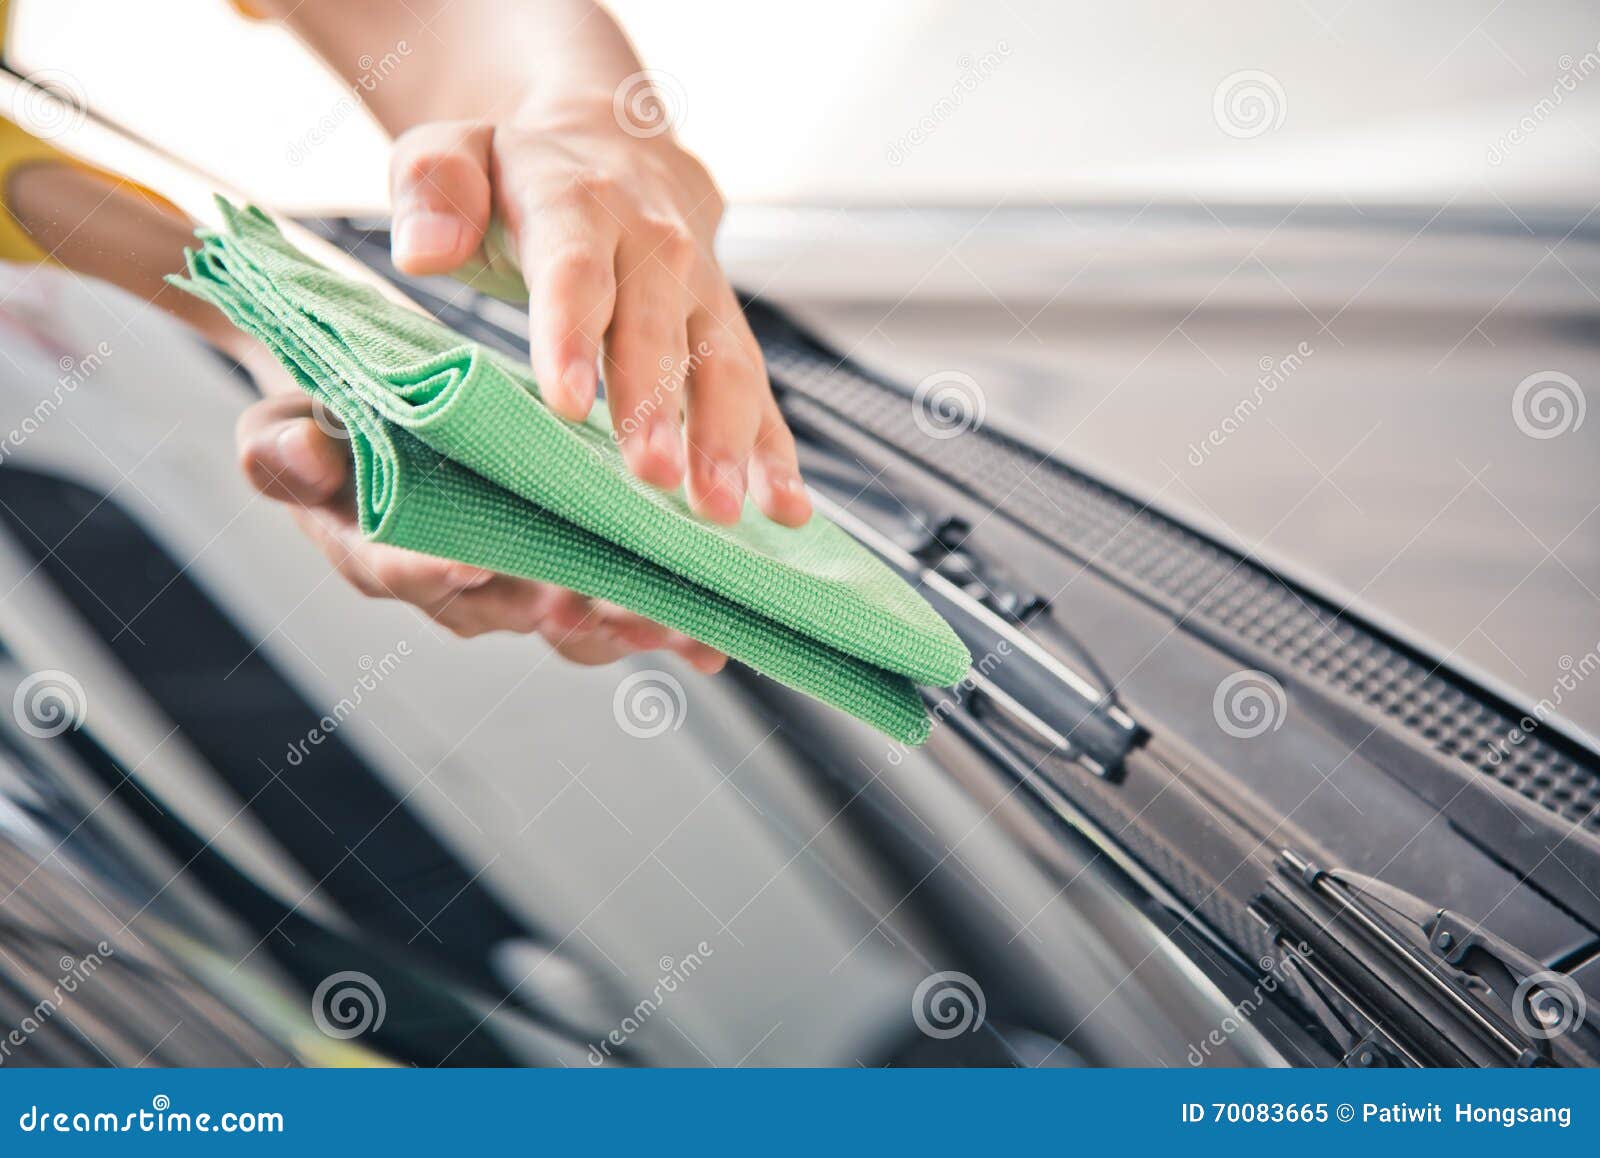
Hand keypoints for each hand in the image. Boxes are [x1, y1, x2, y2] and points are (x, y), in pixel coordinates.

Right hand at [235, 391, 726, 670]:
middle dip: (557, 612)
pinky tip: (709, 638)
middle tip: (598, 608)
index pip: (396, 566)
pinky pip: (608, 610)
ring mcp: (511, 586)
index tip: (461, 560)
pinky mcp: (561, 574)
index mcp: (378, 552)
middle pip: (506, 608)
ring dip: (622, 625)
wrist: (372, 413)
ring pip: (570, 622)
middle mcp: (451, 585)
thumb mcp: (282, 425)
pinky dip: (657, 623)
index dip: (425, 566)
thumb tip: (295, 454)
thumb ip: (281, 453)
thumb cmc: (325, 419)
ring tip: (677, 625)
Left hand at [386, 102, 811, 526]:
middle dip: (662, 408)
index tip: (568, 403)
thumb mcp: (452, 152)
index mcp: (580, 203)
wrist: (614, 144)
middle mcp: (657, 246)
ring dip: (729, 441)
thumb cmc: (517, 171)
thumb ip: (432, 188)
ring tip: (722, 510)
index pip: (577, 271)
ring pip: (724, 366)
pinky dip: (776, 452)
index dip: (573, 335)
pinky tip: (787, 508)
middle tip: (656, 477)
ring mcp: (704, 293)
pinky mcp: (729, 333)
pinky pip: (760, 393)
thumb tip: (423, 250)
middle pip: (660, 331)